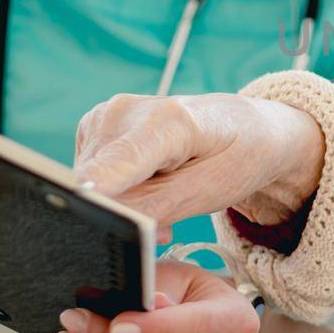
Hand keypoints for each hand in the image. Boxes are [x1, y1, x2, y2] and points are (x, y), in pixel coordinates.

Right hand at [74, 92, 323, 240]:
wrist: (247, 127)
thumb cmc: (237, 156)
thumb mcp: (209, 191)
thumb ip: (153, 207)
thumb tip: (104, 220)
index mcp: (167, 121)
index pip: (113, 166)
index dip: (93, 197)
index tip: (86, 221)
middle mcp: (128, 109)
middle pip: (96, 181)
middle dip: (121, 213)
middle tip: (164, 223)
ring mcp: (107, 114)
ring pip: (90, 182)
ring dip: (121, 203)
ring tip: (165, 199)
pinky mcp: (96, 125)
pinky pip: (92, 173)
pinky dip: (116, 189)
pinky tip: (149, 184)